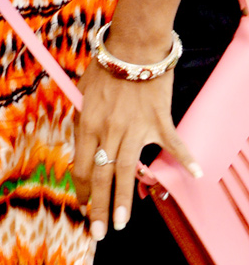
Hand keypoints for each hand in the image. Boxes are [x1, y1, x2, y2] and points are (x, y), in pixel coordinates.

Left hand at [74, 56, 196, 240]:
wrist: (132, 47)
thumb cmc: (104, 67)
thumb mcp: (84, 93)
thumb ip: (85, 120)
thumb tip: (86, 145)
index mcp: (88, 123)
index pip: (82, 165)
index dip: (82, 188)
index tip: (83, 204)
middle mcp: (109, 130)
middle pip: (102, 175)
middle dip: (98, 207)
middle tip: (98, 231)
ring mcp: (135, 128)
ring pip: (129, 170)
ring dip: (125, 199)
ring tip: (122, 222)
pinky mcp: (159, 120)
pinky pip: (174, 144)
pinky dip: (187, 159)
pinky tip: (197, 175)